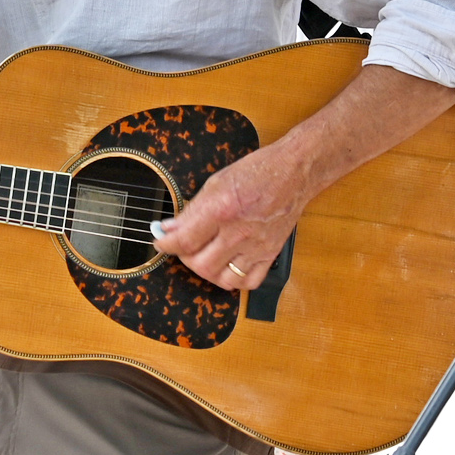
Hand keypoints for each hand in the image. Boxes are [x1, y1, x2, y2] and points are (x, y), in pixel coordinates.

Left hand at [151, 141, 311, 290]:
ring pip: (223, 279)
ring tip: (205, 257)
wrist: (294, 172)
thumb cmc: (257, 172)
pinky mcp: (270, 253)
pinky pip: (249, 282)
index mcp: (222, 209)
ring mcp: (256, 246)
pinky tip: (229, 266)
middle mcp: (239, 232)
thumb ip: (192, 210)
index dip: (165, 245)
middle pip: (201, 265)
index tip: (161, 242)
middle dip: (185, 259)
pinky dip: (235, 280)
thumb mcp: (217, 182)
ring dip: (208, 272)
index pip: (184, 240)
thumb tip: (169, 229)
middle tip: (184, 248)